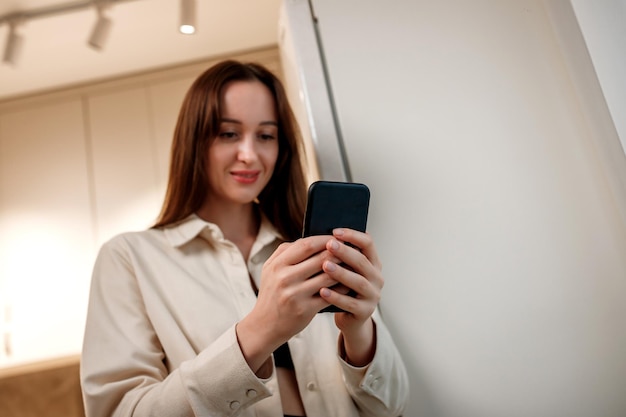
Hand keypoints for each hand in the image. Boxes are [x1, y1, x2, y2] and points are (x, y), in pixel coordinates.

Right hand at [236, 235, 338, 372]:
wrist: (264, 325)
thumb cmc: (272, 293)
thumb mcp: (270, 269)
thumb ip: (286, 251)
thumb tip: (311, 239)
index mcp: (278, 264)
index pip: (306, 245)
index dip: (325, 239)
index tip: (337, 238)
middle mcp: (285, 278)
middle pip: (320, 259)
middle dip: (339, 253)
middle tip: (351, 249)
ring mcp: (295, 294)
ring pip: (327, 277)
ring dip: (343, 270)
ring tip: (353, 265)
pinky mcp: (305, 310)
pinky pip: (329, 295)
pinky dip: (341, 288)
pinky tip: (348, 284)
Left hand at [319, 228, 383, 365]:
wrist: (350, 318)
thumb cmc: (342, 288)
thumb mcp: (345, 270)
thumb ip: (340, 256)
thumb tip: (321, 236)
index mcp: (373, 263)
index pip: (368, 243)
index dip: (353, 236)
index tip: (335, 231)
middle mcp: (376, 278)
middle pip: (362, 261)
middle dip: (345, 252)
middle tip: (329, 244)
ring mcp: (373, 295)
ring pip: (359, 282)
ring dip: (341, 273)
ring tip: (324, 265)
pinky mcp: (365, 312)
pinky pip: (350, 303)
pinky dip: (336, 297)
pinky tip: (322, 291)